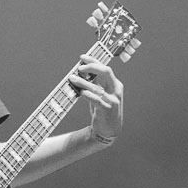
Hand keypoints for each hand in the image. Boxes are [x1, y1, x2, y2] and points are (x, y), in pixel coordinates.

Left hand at [69, 2, 141, 144]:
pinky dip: (88, 94)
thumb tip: (81, 71)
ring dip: (83, 81)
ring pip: (97, 86)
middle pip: (106, 72)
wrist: (108, 130)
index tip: (82, 57)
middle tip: (79, 67)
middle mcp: (116, 90)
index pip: (105, 68)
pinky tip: (81, 92)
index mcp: (115, 84)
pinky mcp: (107, 109)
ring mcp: (113, 100)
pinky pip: (96, 99)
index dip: (94, 61)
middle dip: (92, 66)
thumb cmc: (103, 110)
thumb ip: (95, 83)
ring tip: (72, 78)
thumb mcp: (101, 94)